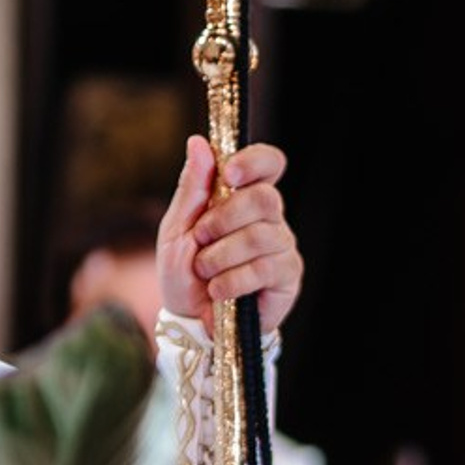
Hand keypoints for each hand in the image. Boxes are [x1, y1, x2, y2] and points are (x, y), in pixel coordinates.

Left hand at [156, 134, 301, 335]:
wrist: (190, 322)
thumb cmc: (184, 274)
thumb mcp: (176, 229)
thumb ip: (191, 189)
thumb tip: (199, 143)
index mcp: (243, 198)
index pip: (269, 163)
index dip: (254, 162)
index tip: (229, 174)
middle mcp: (269, 219)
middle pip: (264, 198)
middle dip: (223, 219)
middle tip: (201, 239)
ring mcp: (282, 247)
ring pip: (260, 236)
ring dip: (220, 256)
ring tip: (206, 272)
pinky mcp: (288, 277)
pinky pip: (264, 268)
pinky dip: (232, 281)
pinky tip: (219, 292)